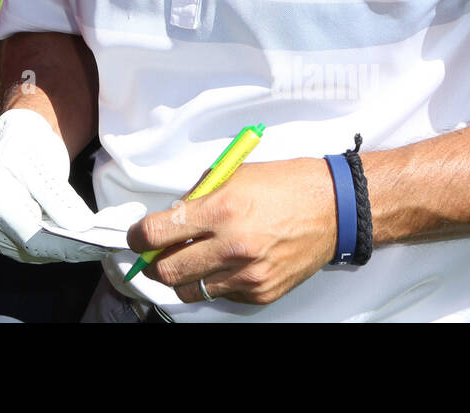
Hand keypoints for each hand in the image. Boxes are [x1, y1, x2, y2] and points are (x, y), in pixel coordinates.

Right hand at [0, 109, 143, 263]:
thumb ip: (56, 197)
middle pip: (44, 249)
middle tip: (118, 237)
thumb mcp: (41, 162)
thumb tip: (79, 228)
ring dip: (83, 245)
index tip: (104, 240)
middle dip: (83, 246)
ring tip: (116, 233)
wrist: (16, 138)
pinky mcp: (20, 238)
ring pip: (49, 251)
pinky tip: (99, 231)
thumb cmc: (27, 142)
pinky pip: (49, 245)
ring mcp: (6, 235)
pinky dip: (74, 240)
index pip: (36, 237)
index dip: (71, 244)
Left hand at [128, 158, 336, 304]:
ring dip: (182, 276)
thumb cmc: (284, 184)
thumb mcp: (232, 175)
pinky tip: (225, 262)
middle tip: (155, 253)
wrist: (333, 208)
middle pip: (166, 271)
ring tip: (190, 258)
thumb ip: (197, 198)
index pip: (156, 234)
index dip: (137, 237)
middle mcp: (231, 246)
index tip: (136, 237)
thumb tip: (169, 218)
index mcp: (220, 210)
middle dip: (153, 262)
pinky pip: (221, 294)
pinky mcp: (262, 292)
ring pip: (190, 289)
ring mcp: (247, 274)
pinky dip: (215, 281)